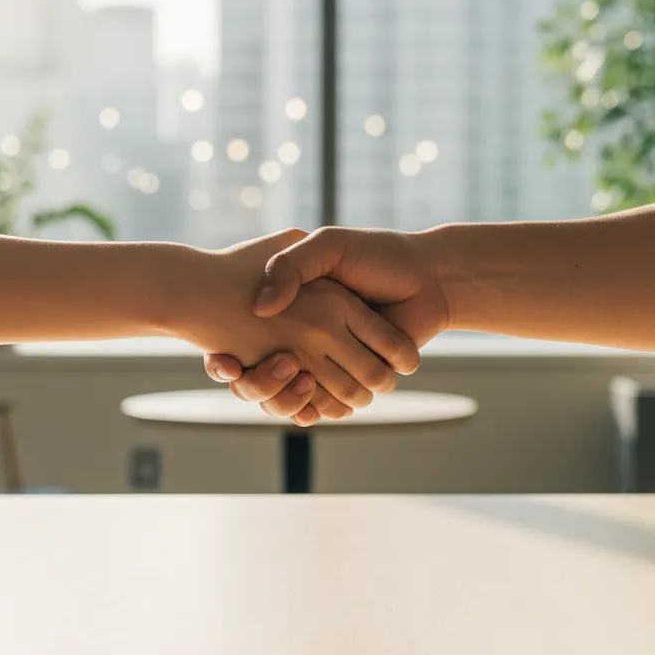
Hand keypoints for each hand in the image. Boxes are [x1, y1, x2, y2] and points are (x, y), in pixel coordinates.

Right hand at [180, 231, 419, 412]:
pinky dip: (318, 409)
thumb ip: (292, 266)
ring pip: (292, 397)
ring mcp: (330, 362)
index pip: (246, 342)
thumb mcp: (328, 246)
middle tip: (241, 376)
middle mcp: (307, 339)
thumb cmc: (378, 254)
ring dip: (285, 400)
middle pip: (263, 378)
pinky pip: (327, 405)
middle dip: (254, 384)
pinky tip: (309, 406)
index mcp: (294, 310)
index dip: (227, 360)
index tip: (223, 362)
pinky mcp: (356, 381)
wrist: (431, 278)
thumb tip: (261, 308)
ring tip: (288, 382)